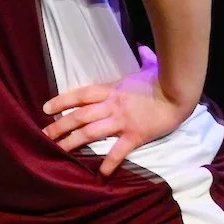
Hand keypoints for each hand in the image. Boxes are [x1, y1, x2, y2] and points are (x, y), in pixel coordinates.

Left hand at [40, 47, 189, 175]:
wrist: (180, 93)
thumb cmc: (164, 80)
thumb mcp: (150, 67)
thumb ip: (144, 58)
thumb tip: (144, 48)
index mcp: (112, 89)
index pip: (81, 94)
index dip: (62, 101)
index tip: (45, 108)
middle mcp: (112, 105)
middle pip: (79, 115)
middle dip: (59, 125)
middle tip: (43, 135)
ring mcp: (123, 121)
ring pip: (90, 132)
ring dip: (72, 142)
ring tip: (57, 151)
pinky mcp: (135, 135)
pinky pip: (118, 151)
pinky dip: (108, 164)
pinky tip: (99, 175)